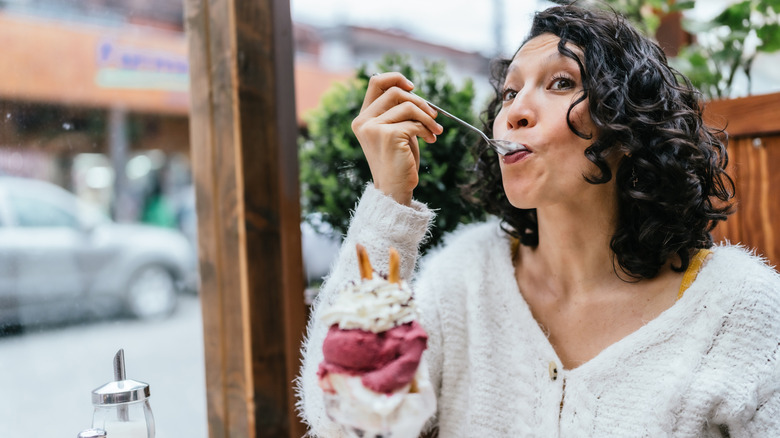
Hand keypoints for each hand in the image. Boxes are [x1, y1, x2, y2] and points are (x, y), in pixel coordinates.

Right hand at [351, 72, 442, 204]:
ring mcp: (374, 128)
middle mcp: (364, 122)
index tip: (413, 88)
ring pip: (408, 106)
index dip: (396, 78)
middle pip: (396, 92)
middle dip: (420, 102)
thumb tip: (412, 91)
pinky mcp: (388, 135)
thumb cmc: (398, 161)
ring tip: (435, 131)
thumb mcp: (395, 131)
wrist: (395, 189)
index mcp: (363, 119)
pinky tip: (430, 139)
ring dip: (427, 117)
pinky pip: (414, 122)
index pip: (376, 83)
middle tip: (433, 114)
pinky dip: (427, 129)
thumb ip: (397, 112)